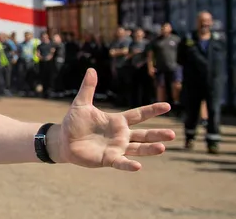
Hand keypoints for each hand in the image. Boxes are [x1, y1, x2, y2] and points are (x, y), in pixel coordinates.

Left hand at [52, 69, 174, 170]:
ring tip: (162, 148)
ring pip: (138, 149)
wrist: (63, 140)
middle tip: (172, 134)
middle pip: (143, 135)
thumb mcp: (81, 104)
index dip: (152, 110)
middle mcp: (121, 135)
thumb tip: (91, 69)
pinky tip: (138, 166)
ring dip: (149, 149)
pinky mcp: (108, 159)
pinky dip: (129, 165)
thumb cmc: (74, 122)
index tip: (167, 106)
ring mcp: (117, 148)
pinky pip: (121, 162)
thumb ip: (88, 88)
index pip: (138, 115)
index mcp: (117, 121)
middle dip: (157, 134)